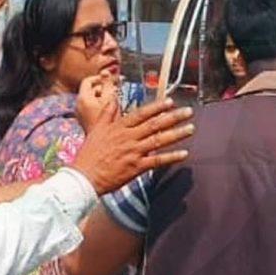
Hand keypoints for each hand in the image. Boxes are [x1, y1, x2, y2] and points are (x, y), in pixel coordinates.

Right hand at [72, 97, 193, 194]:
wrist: (84, 176)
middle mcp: (128, 137)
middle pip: (155, 124)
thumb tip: (112, 98)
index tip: (170, 101)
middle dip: (174, 117)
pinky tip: (184, 154)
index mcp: (119, 127)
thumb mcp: (96, 129)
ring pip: (159, 140)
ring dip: (177, 134)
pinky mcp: (136, 168)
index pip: (142, 113)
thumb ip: (107, 113)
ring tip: (191, 128)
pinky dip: (171, 157)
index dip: (157, 107)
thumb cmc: (89, 154)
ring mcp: (133, 152)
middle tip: (189, 111)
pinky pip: (157, 161)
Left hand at [77, 71, 120, 133]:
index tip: (109, 80)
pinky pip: (91, 108)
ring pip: (91, 100)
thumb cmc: (108, 121)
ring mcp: (80, 114)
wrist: (103, 144)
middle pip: (90, 90)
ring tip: (114, 102)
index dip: (99, 78)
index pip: (88, 80)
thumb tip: (105, 71)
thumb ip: (108, 84)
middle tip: (115, 92)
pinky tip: (110, 113)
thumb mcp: (110, 99)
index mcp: (83, 98)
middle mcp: (78, 105)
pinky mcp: (84, 121)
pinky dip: (100, 106)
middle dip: (103, 89)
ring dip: (103, 98)